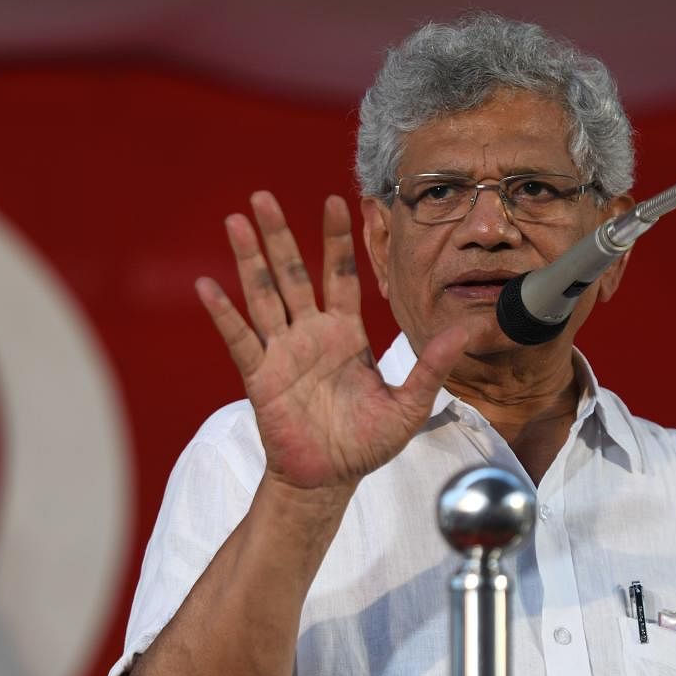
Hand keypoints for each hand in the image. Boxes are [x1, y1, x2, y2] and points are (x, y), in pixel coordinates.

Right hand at [196, 191, 467, 489]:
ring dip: (248, 259)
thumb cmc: (366, 443)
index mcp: (345, 333)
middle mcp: (310, 333)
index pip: (340, 274)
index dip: (338, 240)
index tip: (336, 201)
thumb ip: (432, 365)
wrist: (330, 478)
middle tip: (262, 196)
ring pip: (263, 295)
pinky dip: (223, 313)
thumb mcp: (410, 404)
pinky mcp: (260, 375)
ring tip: (234, 223)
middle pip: (292, 273)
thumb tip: (467, 329)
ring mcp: (282, 351)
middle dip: (279, 234)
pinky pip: (240, 339)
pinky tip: (207, 286)